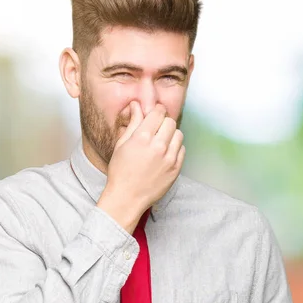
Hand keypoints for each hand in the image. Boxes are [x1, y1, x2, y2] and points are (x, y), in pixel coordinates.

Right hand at [97, 102, 184, 233]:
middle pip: (170, 122)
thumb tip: (136, 105)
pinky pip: (182, 149)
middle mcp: (158, 146)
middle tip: (156, 130)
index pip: (158, 113)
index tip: (155, 114)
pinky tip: (165, 154)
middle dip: (163, 123)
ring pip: (178, 134)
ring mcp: (169, 158)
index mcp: (142, 138)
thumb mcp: (122, 144)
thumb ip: (133, 123)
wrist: (127, 198)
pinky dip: (175, 148)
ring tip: (161, 142)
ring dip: (171, 135)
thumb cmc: (120, 171)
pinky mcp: (176, 169)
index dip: (156, 111)